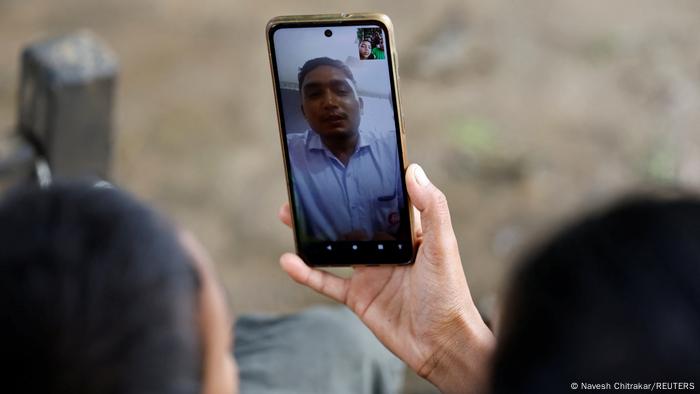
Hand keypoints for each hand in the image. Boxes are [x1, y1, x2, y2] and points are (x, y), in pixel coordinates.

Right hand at [278, 164, 494, 393]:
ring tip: (288, 215)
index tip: (341, 168)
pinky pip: (326, 281)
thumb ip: (432, 208)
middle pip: (350, 223)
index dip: (363, 187)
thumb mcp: (443, 246)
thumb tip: (415, 171)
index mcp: (406, 233)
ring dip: (312, 233)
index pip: (381, 203)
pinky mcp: (358, 296)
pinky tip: (290, 261)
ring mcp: (369, 273)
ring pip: (334, 248)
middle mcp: (386, 249)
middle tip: (305, 191)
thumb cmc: (450, 294)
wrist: (441, 344)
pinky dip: (306, 272)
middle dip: (328, 208)